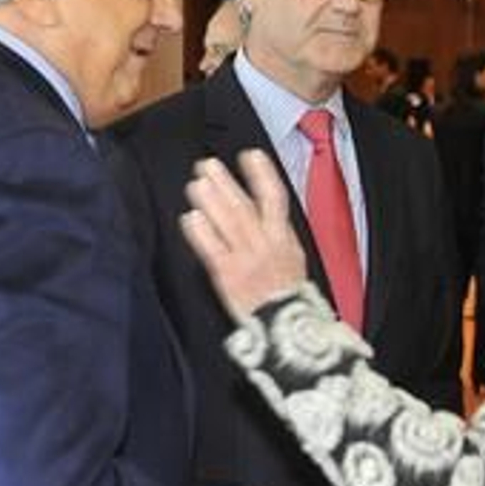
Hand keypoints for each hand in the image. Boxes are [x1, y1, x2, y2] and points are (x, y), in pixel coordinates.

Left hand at [180, 152, 307, 317]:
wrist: (287, 329)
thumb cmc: (289, 298)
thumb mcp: (294, 260)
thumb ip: (278, 235)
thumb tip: (266, 212)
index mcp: (283, 239)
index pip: (274, 198)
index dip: (262, 174)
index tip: (250, 156)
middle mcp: (265, 244)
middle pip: (243, 205)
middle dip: (224, 182)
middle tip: (208, 165)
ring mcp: (246, 259)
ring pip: (227, 222)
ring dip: (210, 200)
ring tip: (196, 184)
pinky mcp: (228, 276)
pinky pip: (212, 249)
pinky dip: (201, 231)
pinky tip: (190, 217)